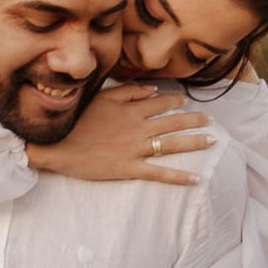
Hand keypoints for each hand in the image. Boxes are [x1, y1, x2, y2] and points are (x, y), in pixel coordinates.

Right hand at [25, 85, 210, 185]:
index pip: (160, 102)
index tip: (185, 100)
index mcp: (130, 109)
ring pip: (171, 144)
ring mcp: (134, 148)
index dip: (176, 100)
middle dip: (194, 120)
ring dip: (194, 142)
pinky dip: (178, 176)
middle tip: (210, 120)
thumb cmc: (75, 118)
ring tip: (211, 141)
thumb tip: (151, 89)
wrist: (56, 142)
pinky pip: (158, 172)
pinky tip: (195, 179)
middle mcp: (137, 127)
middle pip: (173, 122)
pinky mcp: (129, 168)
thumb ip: (127, 91)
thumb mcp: (100, 97)